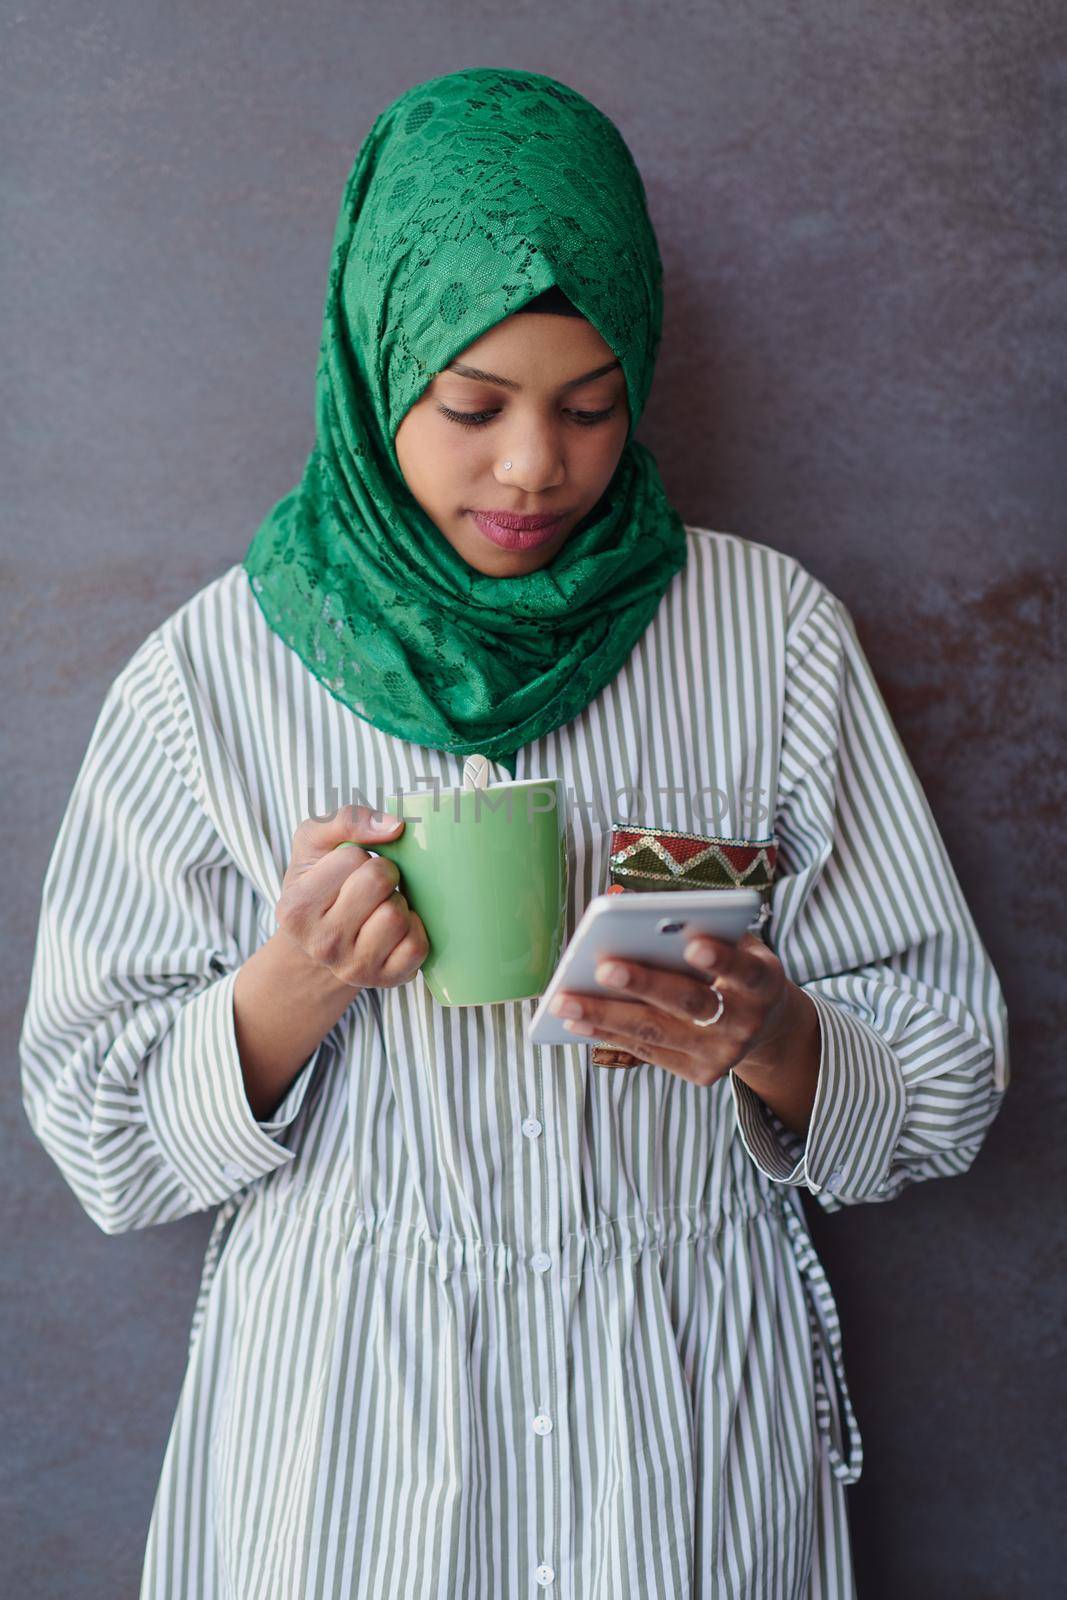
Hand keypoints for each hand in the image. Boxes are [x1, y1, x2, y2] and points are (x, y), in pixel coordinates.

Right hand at [275, 803, 429, 990]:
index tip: (346, 873)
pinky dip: (415, 929)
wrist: (321, 945)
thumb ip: (346, 820)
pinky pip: (418, 946)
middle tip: (371, 886)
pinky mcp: (385, 981)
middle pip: (380, 883)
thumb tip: (395, 826)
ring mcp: (354, 968)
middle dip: (383, 873)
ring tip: (380, 907)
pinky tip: (396, 929)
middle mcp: (322, 944)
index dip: (358, 856)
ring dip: (398, 902)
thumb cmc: (320, 885)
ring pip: (398, 916)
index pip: (353, 858)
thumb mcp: (315, 843)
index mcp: (296, 909)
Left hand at [548, 930, 795, 1086]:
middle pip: (691, 1004)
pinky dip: (609, 1034)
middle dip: (645, 984)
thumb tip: (620, 900)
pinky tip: (577, 1020)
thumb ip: (695, 922)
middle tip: (603, 967)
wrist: (765, 1026)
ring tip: (564, 1000)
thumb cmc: (735, 966)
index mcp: (763, 981)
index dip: (722, 958)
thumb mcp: (734, 940)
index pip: (745, 969)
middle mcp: (747, 1021)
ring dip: (606, 1016)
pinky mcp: (701, 1074)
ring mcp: (723, 1053)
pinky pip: (648, 1052)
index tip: (693, 943)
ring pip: (658, 1032)